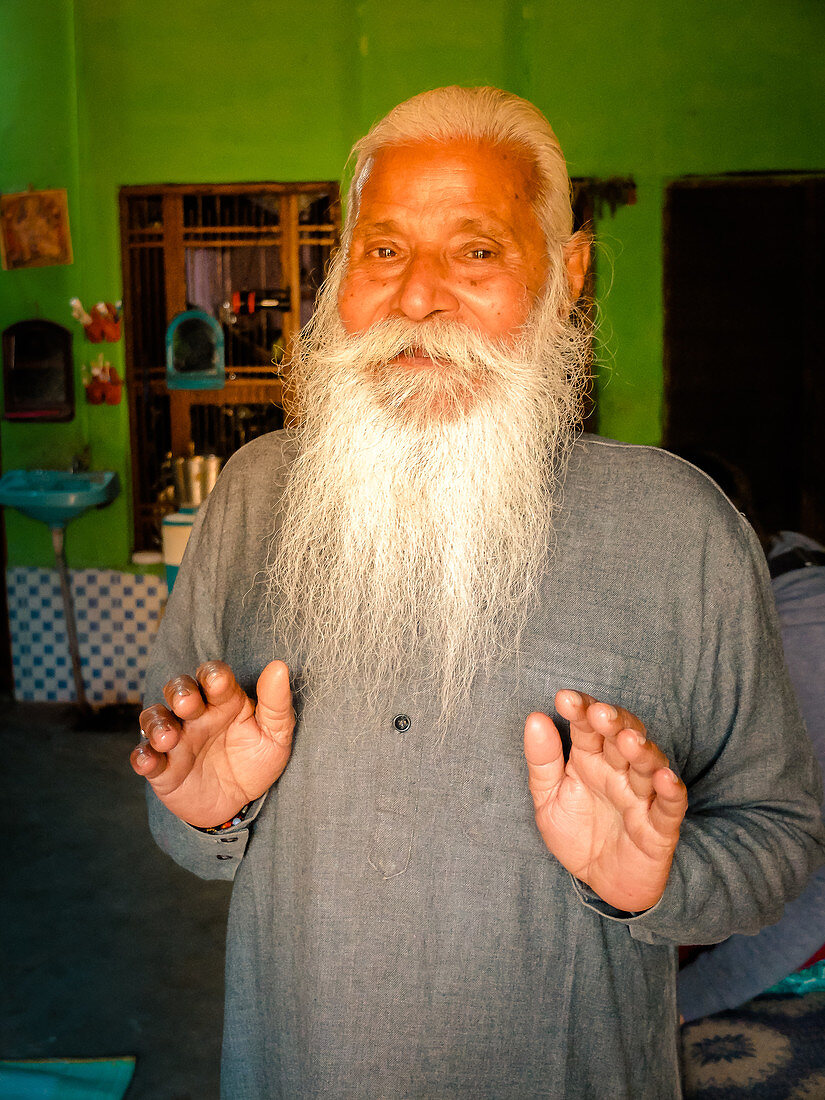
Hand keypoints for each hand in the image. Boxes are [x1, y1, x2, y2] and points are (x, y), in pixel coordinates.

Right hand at [130, 660, 294, 827]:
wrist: (239, 805)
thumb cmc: (255, 761)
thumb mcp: (276, 735)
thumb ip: (276, 703)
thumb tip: (279, 667)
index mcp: (224, 700)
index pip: (213, 676)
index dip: (212, 675)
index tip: (218, 683)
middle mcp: (196, 715)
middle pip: (178, 689)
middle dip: (180, 692)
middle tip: (188, 704)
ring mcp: (176, 740)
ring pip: (155, 718)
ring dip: (157, 724)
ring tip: (168, 738)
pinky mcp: (162, 767)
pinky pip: (143, 756)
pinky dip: (142, 757)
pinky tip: (150, 762)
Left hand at [524, 690, 686, 911]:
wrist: (603, 883)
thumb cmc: (578, 834)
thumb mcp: (548, 799)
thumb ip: (542, 761)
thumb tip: (535, 718)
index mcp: (590, 759)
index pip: (588, 727)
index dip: (580, 710)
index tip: (565, 699)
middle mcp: (618, 771)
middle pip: (621, 737)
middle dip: (613, 723)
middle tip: (600, 713)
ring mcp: (641, 796)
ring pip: (647, 765)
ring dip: (642, 751)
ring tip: (629, 741)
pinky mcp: (660, 825)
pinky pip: (670, 805)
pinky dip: (672, 790)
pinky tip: (664, 778)